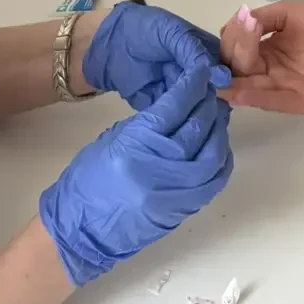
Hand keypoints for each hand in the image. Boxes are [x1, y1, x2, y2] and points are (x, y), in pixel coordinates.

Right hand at [39, 66, 233, 284]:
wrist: (82, 231)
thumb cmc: (89, 180)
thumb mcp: (114, 140)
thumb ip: (148, 124)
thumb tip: (179, 107)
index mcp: (136, 145)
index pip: (175, 106)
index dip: (192, 84)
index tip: (200, 71)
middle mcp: (159, 168)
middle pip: (197, 127)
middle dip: (208, 104)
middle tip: (211, 90)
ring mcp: (175, 193)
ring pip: (213, 153)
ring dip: (218, 130)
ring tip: (216, 115)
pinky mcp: (184, 210)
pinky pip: (214, 180)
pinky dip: (222, 159)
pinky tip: (217, 145)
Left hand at [83, 2, 229, 111]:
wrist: (106, 45)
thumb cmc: (142, 30)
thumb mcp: (172, 32)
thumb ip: (194, 52)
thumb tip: (222, 77)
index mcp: (202, 49)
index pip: (224, 65)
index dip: (231, 79)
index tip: (237, 92)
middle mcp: (195, 71)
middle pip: (213, 88)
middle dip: (216, 99)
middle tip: (221, 112)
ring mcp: (179, 88)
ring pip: (197, 103)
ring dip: (201, 112)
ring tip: (209, 123)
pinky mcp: (163, 103)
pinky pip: (177, 113)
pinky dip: (183, 119)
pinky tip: (190, 127)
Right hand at [219, 0, 303, 114]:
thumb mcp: (291, 12)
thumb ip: (264, 18)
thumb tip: (237, 20)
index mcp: (267, 51)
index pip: (238, 51)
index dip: (231, 43)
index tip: (230, 30)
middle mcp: (272, 71)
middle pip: (240, 71)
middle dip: (229, 63)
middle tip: (224, 54)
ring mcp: (286, 87)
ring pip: (253, 89)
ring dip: (235, 85)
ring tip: (220, 79)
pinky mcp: (302, 101)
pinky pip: (275, 101)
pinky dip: (255, 97)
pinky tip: (240, 91)